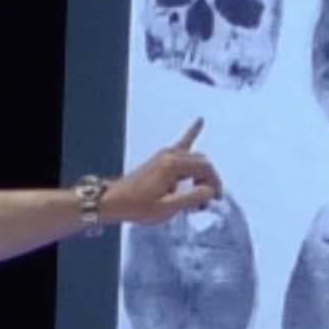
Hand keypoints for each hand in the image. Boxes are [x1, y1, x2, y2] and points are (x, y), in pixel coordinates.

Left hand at [103, 120, 222, 226]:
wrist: (114, 201)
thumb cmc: (138, 206)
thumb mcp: (167, 207)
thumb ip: (192, 198)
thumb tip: (209, 190)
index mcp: (173, 166)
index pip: (206, 168)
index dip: (214, 184)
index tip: (214, 199)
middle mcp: (170, 155)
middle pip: (202, 162)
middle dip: (208, 180)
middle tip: (204, 200)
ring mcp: (165, 154)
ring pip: (195, 158)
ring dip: (201, 173)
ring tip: (197, 193)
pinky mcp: (161, 158)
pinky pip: (182, 143)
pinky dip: (192, 133)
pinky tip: (200, 121)